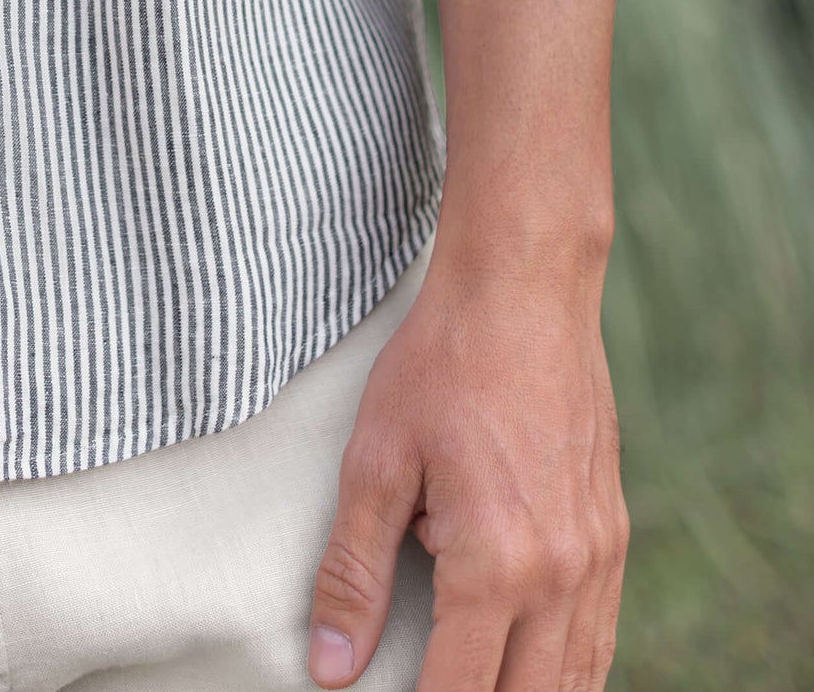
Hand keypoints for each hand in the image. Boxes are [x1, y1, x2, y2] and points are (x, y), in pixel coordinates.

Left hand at [308, 254, 628, 691]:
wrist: (522, 293)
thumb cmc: (439, 367)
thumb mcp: (375, 463)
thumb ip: (353, 573)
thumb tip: (331, 667)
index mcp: (498, 565)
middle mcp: (562, 575)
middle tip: (430, 691)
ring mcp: (599, 559)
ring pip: (577, 680)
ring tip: (473, 683)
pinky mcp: (613, 536)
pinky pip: (599, 636)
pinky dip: (566, 669)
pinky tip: (529, 667)